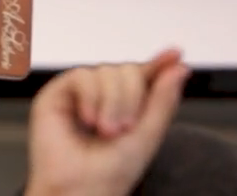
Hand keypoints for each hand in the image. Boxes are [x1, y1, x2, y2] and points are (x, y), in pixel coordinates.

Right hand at [23, 48, 190, 195]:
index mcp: (127, 108)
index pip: (144, 78)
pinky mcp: (57, 93)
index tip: (176, 54)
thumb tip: (178, 68)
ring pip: (106, 71)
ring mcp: (80, 94)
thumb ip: (162, 100)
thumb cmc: (109, 173)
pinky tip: (88, 120)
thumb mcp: (147, 136)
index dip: (159, 64)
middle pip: (127, 71)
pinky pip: (82, 75)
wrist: (79, 189)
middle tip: (124, 129)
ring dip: (112, 102)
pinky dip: (91, 97)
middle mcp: (103, 98)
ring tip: (105, 131)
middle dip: (132, 98)